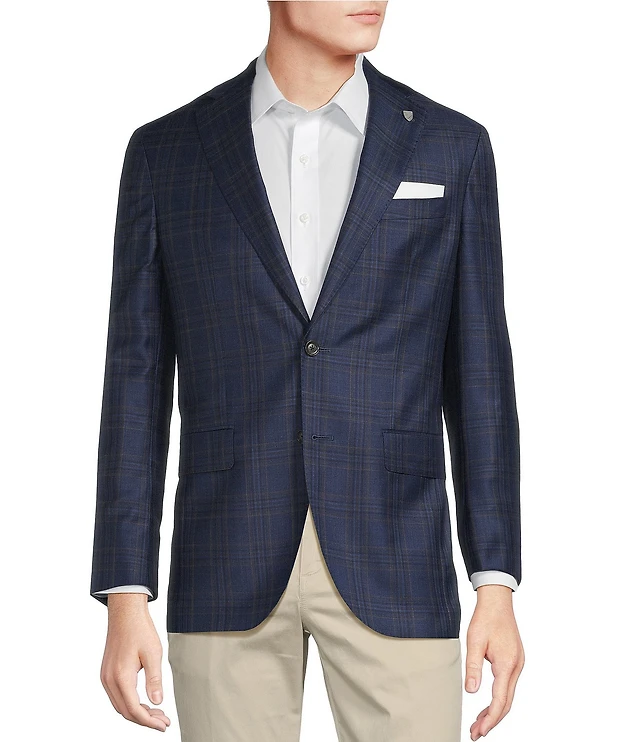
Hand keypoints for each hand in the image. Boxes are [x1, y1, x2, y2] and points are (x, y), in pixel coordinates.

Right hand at [100, 593, 170, 731]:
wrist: (125, 612)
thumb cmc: (140, 629)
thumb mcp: (153, 653)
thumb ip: (154, 680)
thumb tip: (157, 702)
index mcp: (121, 677)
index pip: (134, 710)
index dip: (149, 722)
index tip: (163, 725)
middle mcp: (109, 680)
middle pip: (125, 712)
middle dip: (145, 720)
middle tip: (163, 721)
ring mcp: (106, 677)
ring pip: (120, 705)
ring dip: (137, 713)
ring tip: (157, 713)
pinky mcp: (107, 672)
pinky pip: (117, 696)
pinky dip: (130, 703)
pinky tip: (144, 701)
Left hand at [465, 585, 523, 739]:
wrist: (497, 601)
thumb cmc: (485, 618)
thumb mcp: (474, 642)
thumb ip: (473, 668)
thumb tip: (472, 692)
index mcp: (507, 664)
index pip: (500, 701)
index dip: (490, 719)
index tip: (479, 731)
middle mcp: (516, 667)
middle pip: (507, 703)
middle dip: (492, 720)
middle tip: (476, 733)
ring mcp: (517, 664)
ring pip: (508, 695)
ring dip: (495, 710)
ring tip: (479, 722)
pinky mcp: (514, 660)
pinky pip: (508, 685)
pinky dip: (499, 698)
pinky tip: (488, 703)